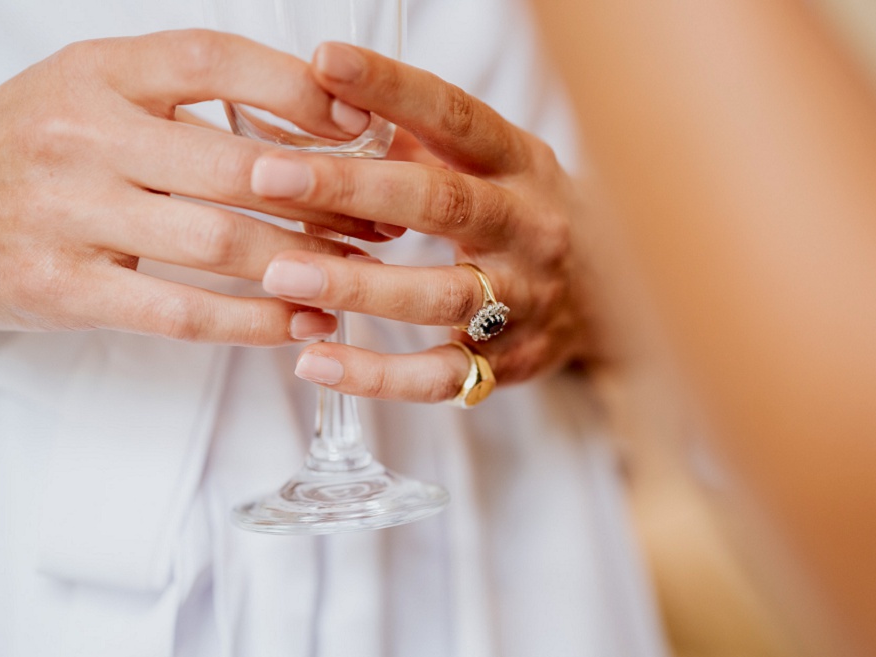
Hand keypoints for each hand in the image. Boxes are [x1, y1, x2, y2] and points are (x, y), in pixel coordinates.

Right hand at [0, 30, 395, 343]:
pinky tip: (305, 322)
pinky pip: (183, 312)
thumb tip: (324, 115)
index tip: (362, 120)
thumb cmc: (33, 152)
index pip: (213, 61)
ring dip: (307, 263)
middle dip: (328, 197)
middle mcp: (81, 136)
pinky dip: (257, 322)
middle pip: (236, 166)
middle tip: (385, 216)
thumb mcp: (93, 94)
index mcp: (97, 73)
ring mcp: (68, 213)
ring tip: (359, 272)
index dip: (298, 90)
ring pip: (221, 243)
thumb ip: (186, 97)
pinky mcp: (63, 287)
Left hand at [252, 42, 582, 402]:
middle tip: (268, 175)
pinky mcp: (510, 362)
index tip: (326, 63)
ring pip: (444, 296)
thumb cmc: (516, 213)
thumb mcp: (486, 165)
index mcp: (520, 164)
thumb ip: (410, 142)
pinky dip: (377, 375)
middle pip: (445, 203)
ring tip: (282, 273)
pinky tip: (314, 361)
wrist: (606, 298)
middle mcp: (531, 227)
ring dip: (359, 287)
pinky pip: (442, 375)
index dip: (393, 88)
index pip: (456, 117)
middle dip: (352, 188)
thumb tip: (312, 102)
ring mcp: (526, 298)